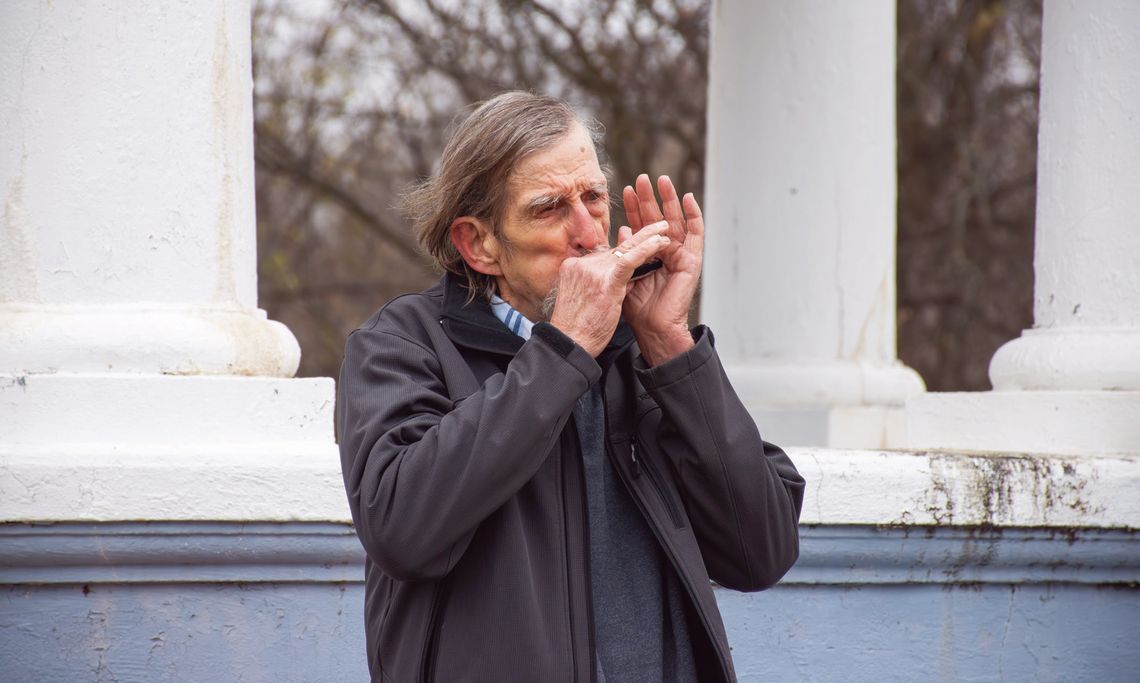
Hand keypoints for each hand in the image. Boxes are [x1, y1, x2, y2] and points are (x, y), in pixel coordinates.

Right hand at [549, 221, 669, 356]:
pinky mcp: (606, 281)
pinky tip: (660, 242)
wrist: (570, 344)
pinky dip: (647, 249)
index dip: (623, 251)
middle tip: (656, 226)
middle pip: (614, 250)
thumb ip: (601, 284)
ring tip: (664, 230)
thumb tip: (625, 279)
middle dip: (637, 238)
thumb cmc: (577, 330)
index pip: (603, 255)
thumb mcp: (583, 300)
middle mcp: (582, 265)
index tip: (638, 244)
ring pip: (624, 251)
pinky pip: (629, 260)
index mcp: (574, 267)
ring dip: (647, 239)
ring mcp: (592, 271)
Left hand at [620, 174, 703, 364]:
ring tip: (663, 180)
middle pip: (658, 218)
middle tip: (641, 178)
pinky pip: (696, 233)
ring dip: (670, 199)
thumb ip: (624, 252)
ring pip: (676, 220)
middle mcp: (666, 251)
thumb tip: (622, 229)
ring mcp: (680, 254)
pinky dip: (694, 214)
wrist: (652, 326)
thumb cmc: (637, 307)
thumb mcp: (624, 274)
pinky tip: (688, 197)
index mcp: (649, 254)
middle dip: (650, 198)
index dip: (635, 208)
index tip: (625, 190)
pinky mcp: (692, 259)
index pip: (641, 225)